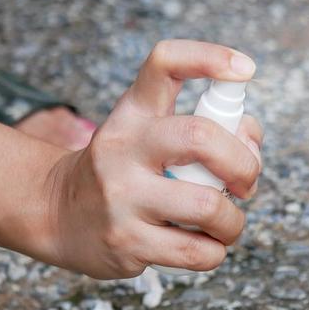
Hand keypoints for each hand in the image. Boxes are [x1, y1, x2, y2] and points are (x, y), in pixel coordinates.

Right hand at [43, 39, 262, 278]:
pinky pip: (197, 251)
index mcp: (134, 113)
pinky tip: (203, 244)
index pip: (165, 64)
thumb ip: (209, 127)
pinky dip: (215, 251)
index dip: (210, 57)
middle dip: (244, 164)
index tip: (245, 68)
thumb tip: (251, 142)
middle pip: (200, 136)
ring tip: (226, 223)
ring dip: (234, 220)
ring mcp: (121, 196)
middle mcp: (124, 148)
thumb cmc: (126, 171)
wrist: (57, 214)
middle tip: (247, 183)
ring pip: (207, 206)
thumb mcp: (151, 135)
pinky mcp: (127, 242)